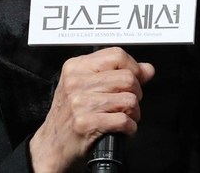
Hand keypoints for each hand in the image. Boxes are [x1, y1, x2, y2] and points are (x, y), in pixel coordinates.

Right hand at [29, 47, 155, 171]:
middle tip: (128, 103)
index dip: (134, 67)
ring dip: (134, 113)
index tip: (136, 78)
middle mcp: (76, 82)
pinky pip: (124, 120)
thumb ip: (116, 74)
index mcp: (76, 67)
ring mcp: (80, 102)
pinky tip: (121, 129)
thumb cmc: (69, 115)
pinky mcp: (86, 123)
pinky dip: (129, 128)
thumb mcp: (86, 87)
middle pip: (127, 78)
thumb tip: (147, 69)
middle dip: (136, 93)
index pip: (117, 55)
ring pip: (129, 100)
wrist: (51, 145)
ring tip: (124, 117)